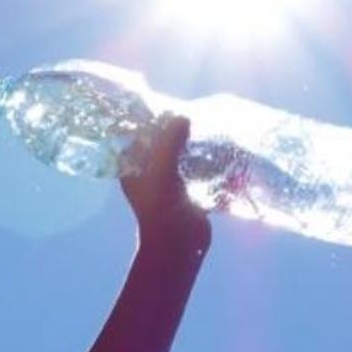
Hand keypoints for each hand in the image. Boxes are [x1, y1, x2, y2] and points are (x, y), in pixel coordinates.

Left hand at [120, 114, 210, 249]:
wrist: (178, 244)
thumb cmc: (162, 207)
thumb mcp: (162, 170)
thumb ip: (169, 142)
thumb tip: (181, 116)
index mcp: (132, 167)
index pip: (140, 134)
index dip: (154, 120)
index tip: (172, 107)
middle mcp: (146, 172)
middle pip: (162, 142)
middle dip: (177, 131)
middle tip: (196, 115)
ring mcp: (167, 182)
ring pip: (180, 154)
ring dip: (193, 144)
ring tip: (209, 128)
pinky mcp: (186, 190)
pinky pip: (195, 168)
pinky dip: (205, 160)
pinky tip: (219, 149)